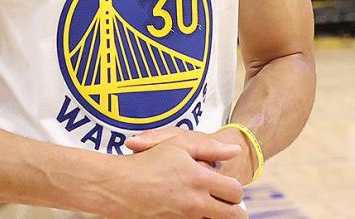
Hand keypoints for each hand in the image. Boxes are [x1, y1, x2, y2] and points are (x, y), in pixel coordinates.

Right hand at [98, 132, 245, 217]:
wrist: (118, 186)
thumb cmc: (147, 161)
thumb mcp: (178, 144)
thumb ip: (210, 147)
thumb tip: (235, 150)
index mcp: (200, 180)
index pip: (235, 192)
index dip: (235, 190)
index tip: (228, 187)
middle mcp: (196, 203)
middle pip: (233, 215)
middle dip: (234, 209)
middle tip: (228, 204)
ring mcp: (185, 218)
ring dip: (216, 215)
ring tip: (209, 206)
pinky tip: (192, 211)